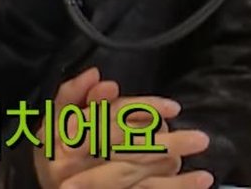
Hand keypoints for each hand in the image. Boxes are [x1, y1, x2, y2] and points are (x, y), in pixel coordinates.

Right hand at [33, 68, 212, 188]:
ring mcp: (94, 182)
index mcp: (66, 137)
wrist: (45, 182)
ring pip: (135, 179)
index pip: (109, 121)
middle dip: (166, 147)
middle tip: (200, 140)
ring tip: (205, 173)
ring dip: (172, 179)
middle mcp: (80, 164)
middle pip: (128, 153)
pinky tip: (193, 185)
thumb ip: (72, 93)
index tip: (174, 109)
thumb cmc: (50, 143)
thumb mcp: (54, 115)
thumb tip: (95, 73)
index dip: (140, 112)